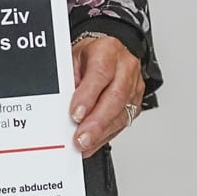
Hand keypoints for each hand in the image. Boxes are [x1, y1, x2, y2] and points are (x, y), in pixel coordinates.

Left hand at [67, 34, 145, 156]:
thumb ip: (68, 80)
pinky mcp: (136, 103)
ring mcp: (134, 86)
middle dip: (96, 122)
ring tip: (84, 144)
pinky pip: (122, 122)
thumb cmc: (90, 56)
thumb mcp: (73, 58)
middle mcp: (125, 68)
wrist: (109, 52)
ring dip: (101, 133)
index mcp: (108, 51)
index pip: (101, 73)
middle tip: (81, 137)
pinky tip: (93, 143)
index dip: (88, 96)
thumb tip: (61, 106)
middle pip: (115, 97)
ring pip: (121, 113)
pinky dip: (105, 135)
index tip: (75, 114)